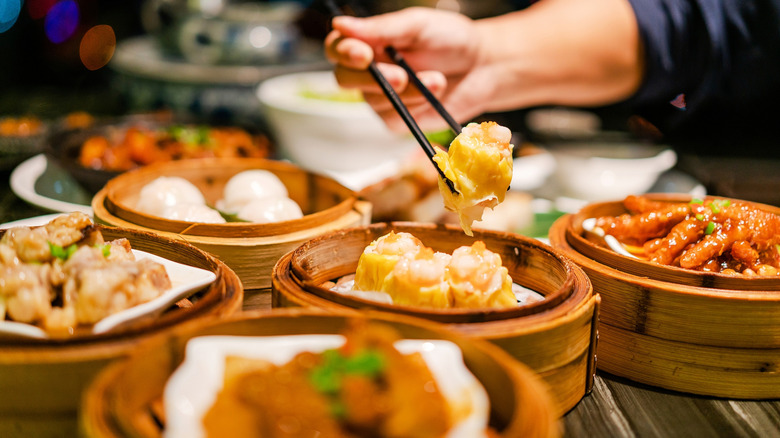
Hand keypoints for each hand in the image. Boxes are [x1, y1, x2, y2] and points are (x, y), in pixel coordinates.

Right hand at [324, 7, 488, 131]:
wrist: (483, 67)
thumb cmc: (451, 40)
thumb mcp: (418, 26)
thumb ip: (381, 28)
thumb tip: (339, 25)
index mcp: (369, 42)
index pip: (337, 48)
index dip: (344, 52)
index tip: (363, 54)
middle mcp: (369, 71)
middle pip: (343, 78)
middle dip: (372, 78)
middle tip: (402, 76)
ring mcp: (382, 97)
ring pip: (373, 100)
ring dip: (407, 91)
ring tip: (437, 78)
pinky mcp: (398, 120)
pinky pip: (393, 118)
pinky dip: (416, 106)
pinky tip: (435, 94)